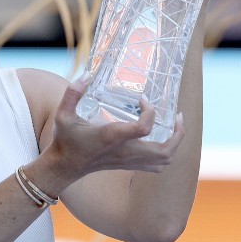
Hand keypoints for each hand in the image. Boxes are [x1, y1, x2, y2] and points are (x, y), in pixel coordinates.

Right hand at [47, 75, 184, 181]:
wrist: (64, 166)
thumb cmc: (65, 140)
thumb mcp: (63, 114)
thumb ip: (72, 93)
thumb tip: (86, 75)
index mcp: (111, 137)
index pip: (143, 128)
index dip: (150, 111)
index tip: (142, 99)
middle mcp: (124, 151)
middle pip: (164, 150)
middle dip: (177, 133)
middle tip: (177, 115)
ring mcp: (128, 161)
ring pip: (164, 160)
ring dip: (175, 143)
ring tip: (175, 126)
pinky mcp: (129, 165)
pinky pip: (158, 165)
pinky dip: (167, 153)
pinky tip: (162, 138)